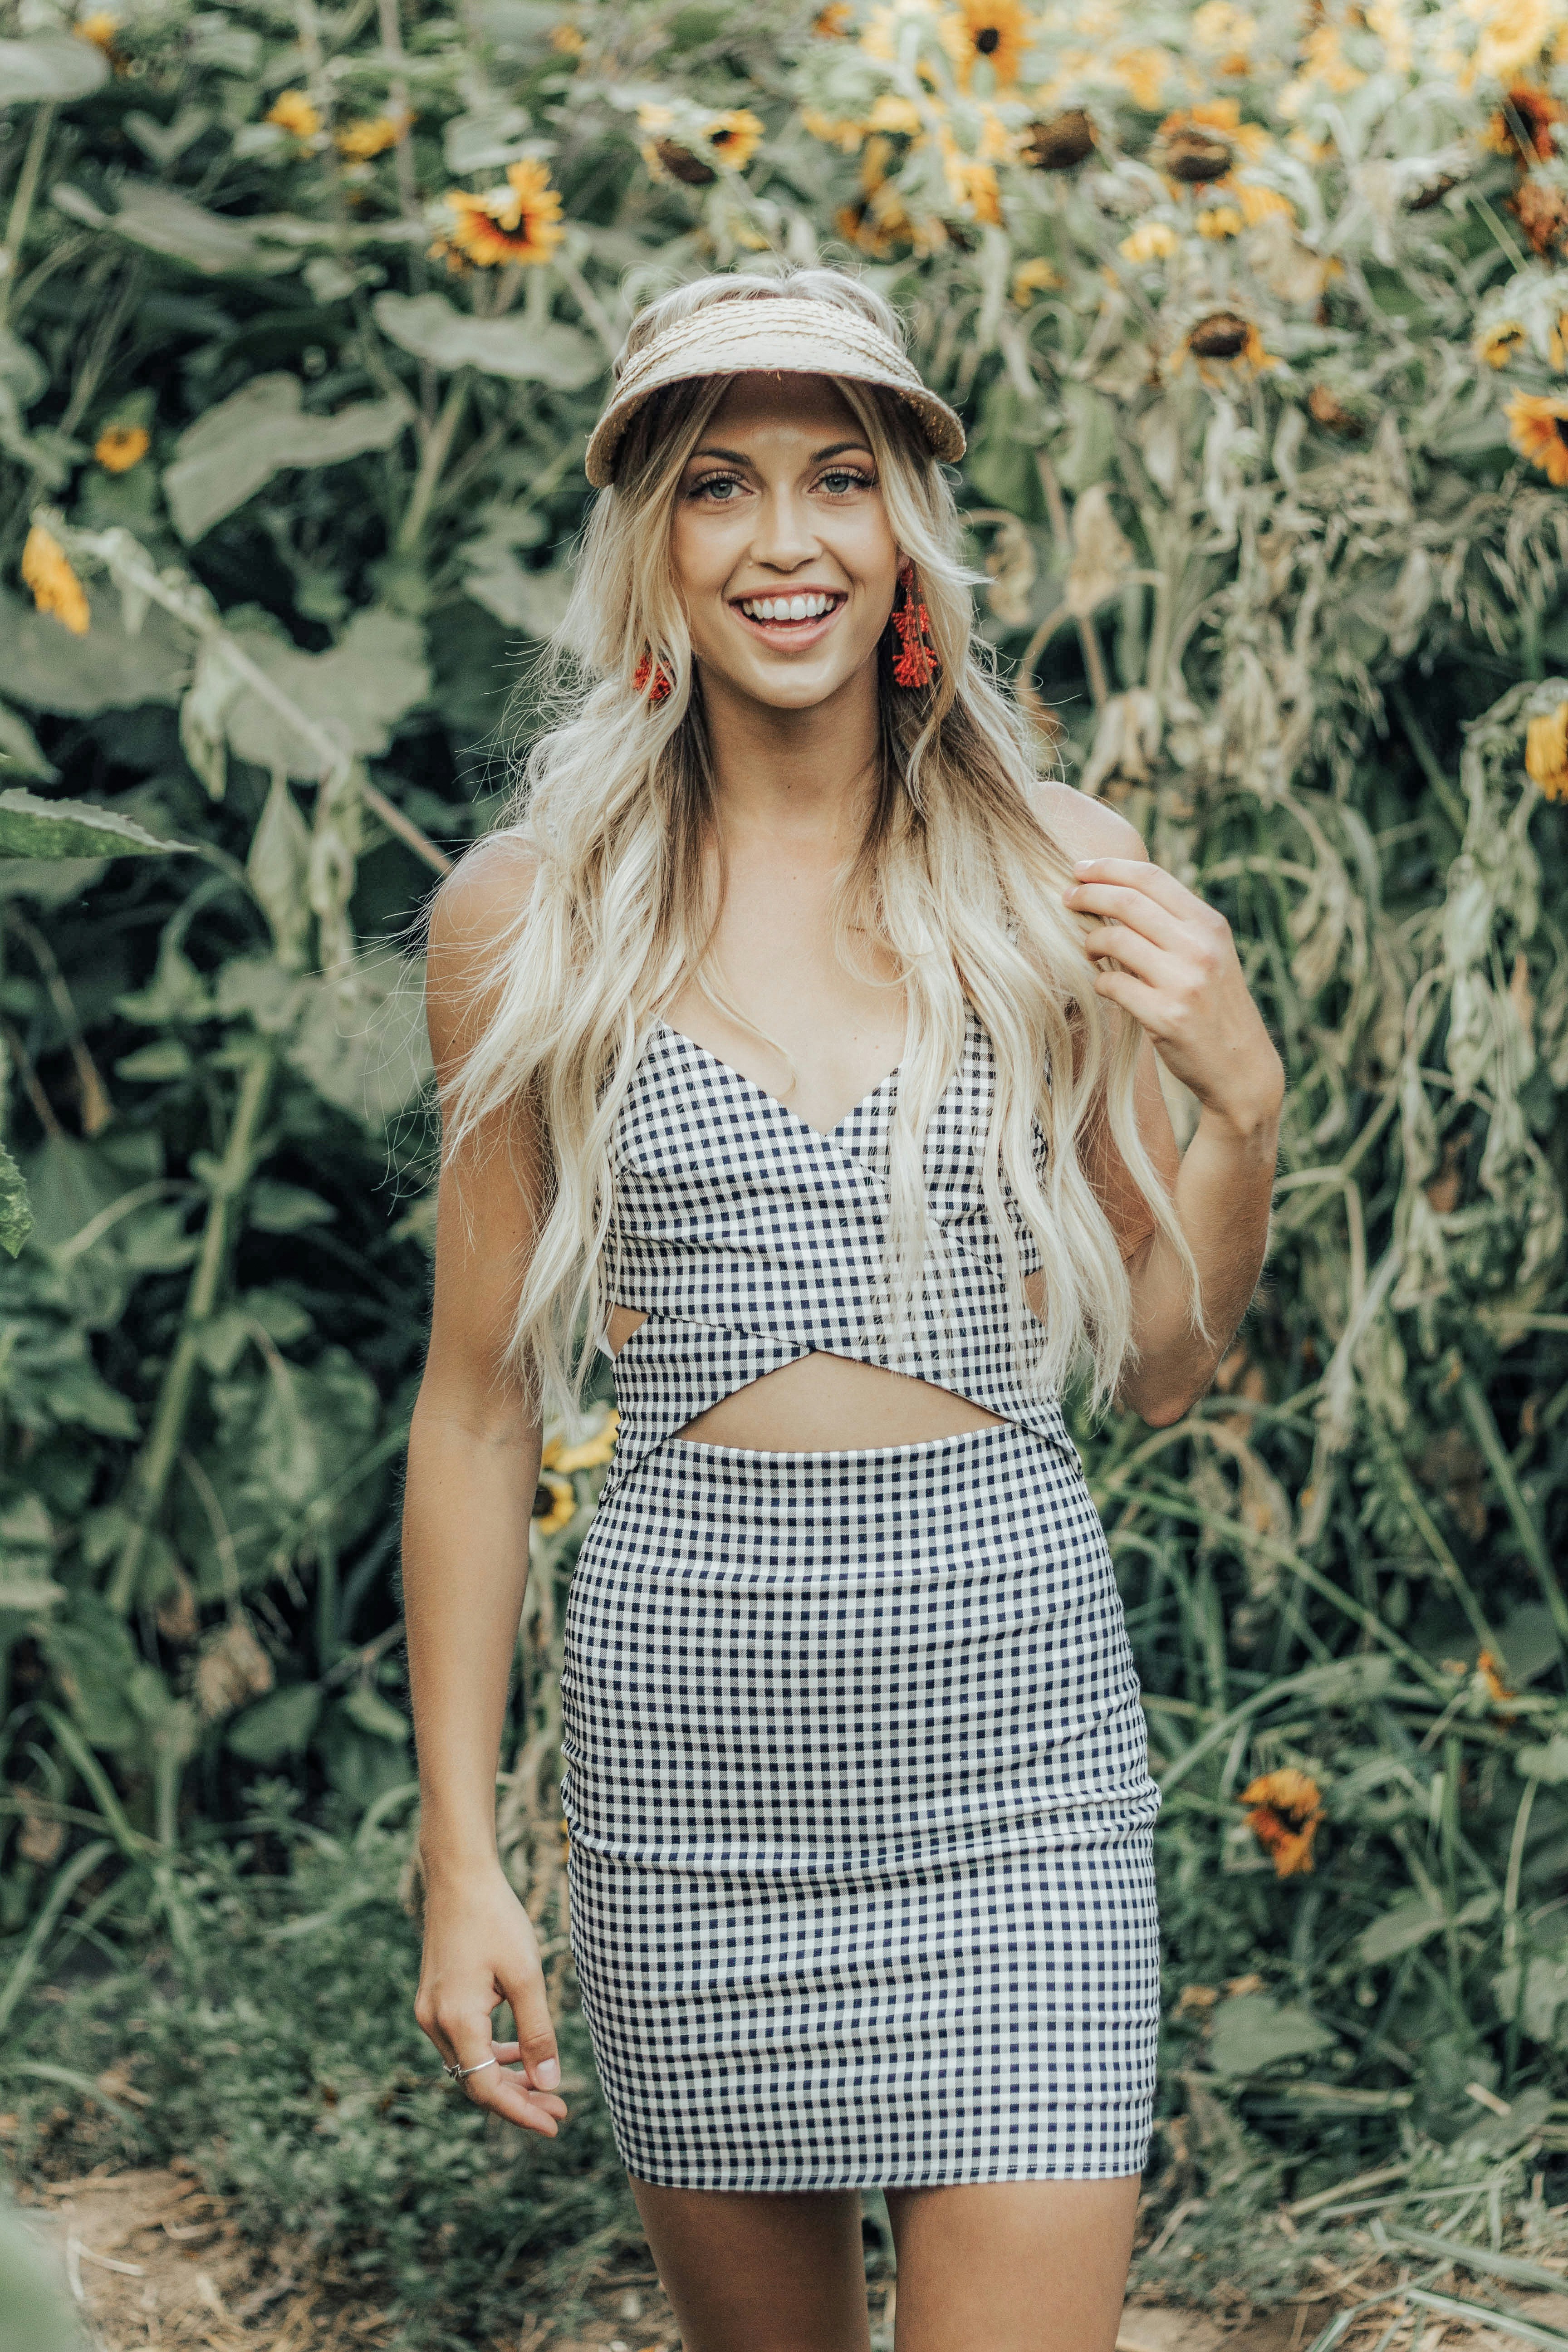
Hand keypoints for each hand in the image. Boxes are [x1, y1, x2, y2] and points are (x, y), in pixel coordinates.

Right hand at [414, 1861, 568, 2136]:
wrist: (459, 1877)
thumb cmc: (495, 1919)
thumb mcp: (526, 1975)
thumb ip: (537, 2031)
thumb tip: (550, 2081)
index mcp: (456, 2019)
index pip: (487, 2088)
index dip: (521, 2112)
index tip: (556, 2123)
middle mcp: (434, 2022)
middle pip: (476, 2081)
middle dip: (519, 2099)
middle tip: (560, 2108)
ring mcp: (430, 2011)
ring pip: (470, 2064)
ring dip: (506, 2078)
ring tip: (546, 2085)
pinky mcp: (435, 2000)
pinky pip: (464, 2042)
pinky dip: (492, 2053)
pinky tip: (519, 2053)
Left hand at [1063, 856, 1283, 1138]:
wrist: (1241, 1067)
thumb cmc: (1216, 1005)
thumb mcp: (1210, 954)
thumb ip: (1176, 924)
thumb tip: (1119, 891)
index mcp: (1210, 925)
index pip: (1152, 878)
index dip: (1109, 868)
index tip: (1079, 869)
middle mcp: (1200, 948)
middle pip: (1127, 902)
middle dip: (1087, 895)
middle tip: (1067, 898)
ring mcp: (1184, 982)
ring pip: (1115, 940)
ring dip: (1091, 942)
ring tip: (1089, 950)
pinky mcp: (1166, 1017)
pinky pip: (1112, 984)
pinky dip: (1101, 982)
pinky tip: (1106, 985)